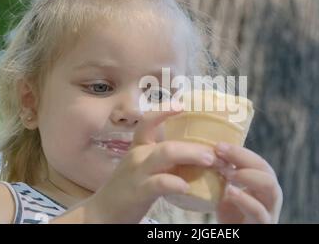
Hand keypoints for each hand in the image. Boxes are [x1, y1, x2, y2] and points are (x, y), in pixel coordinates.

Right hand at [87, 103, 219, 222]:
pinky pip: (160, 182)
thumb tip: (196, 155)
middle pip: (169, 143)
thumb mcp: (144, 168)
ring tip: (210, 161)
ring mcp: (138, 172)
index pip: (148, 122)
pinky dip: (175, 183)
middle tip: (216, 153)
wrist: (103, 213)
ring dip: (192, 156)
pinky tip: (187, 187)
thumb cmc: (128, 189)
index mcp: (139, 147)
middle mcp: (138, 155)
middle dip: (195, 147)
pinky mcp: (138, 191)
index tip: (182, 105)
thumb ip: (164, 160)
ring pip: (166, 155)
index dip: (164, 111)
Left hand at [214, 142, 282, 223]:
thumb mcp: (227, 192)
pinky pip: (259, 212)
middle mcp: (271, 196)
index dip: (240, 152)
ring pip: (270, 188)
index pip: (257, 162)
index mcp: (264, 185)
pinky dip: (245, 199)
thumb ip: (225, 175)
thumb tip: (209, 150)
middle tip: (220, 153)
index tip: (218, 145)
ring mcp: (270, 212)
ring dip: (248, 176)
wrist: (236, 237)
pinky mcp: (263, 226)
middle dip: (243, 158)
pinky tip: (230, 191)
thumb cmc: (232, 216)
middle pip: (266, 170)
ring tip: (228, 172)